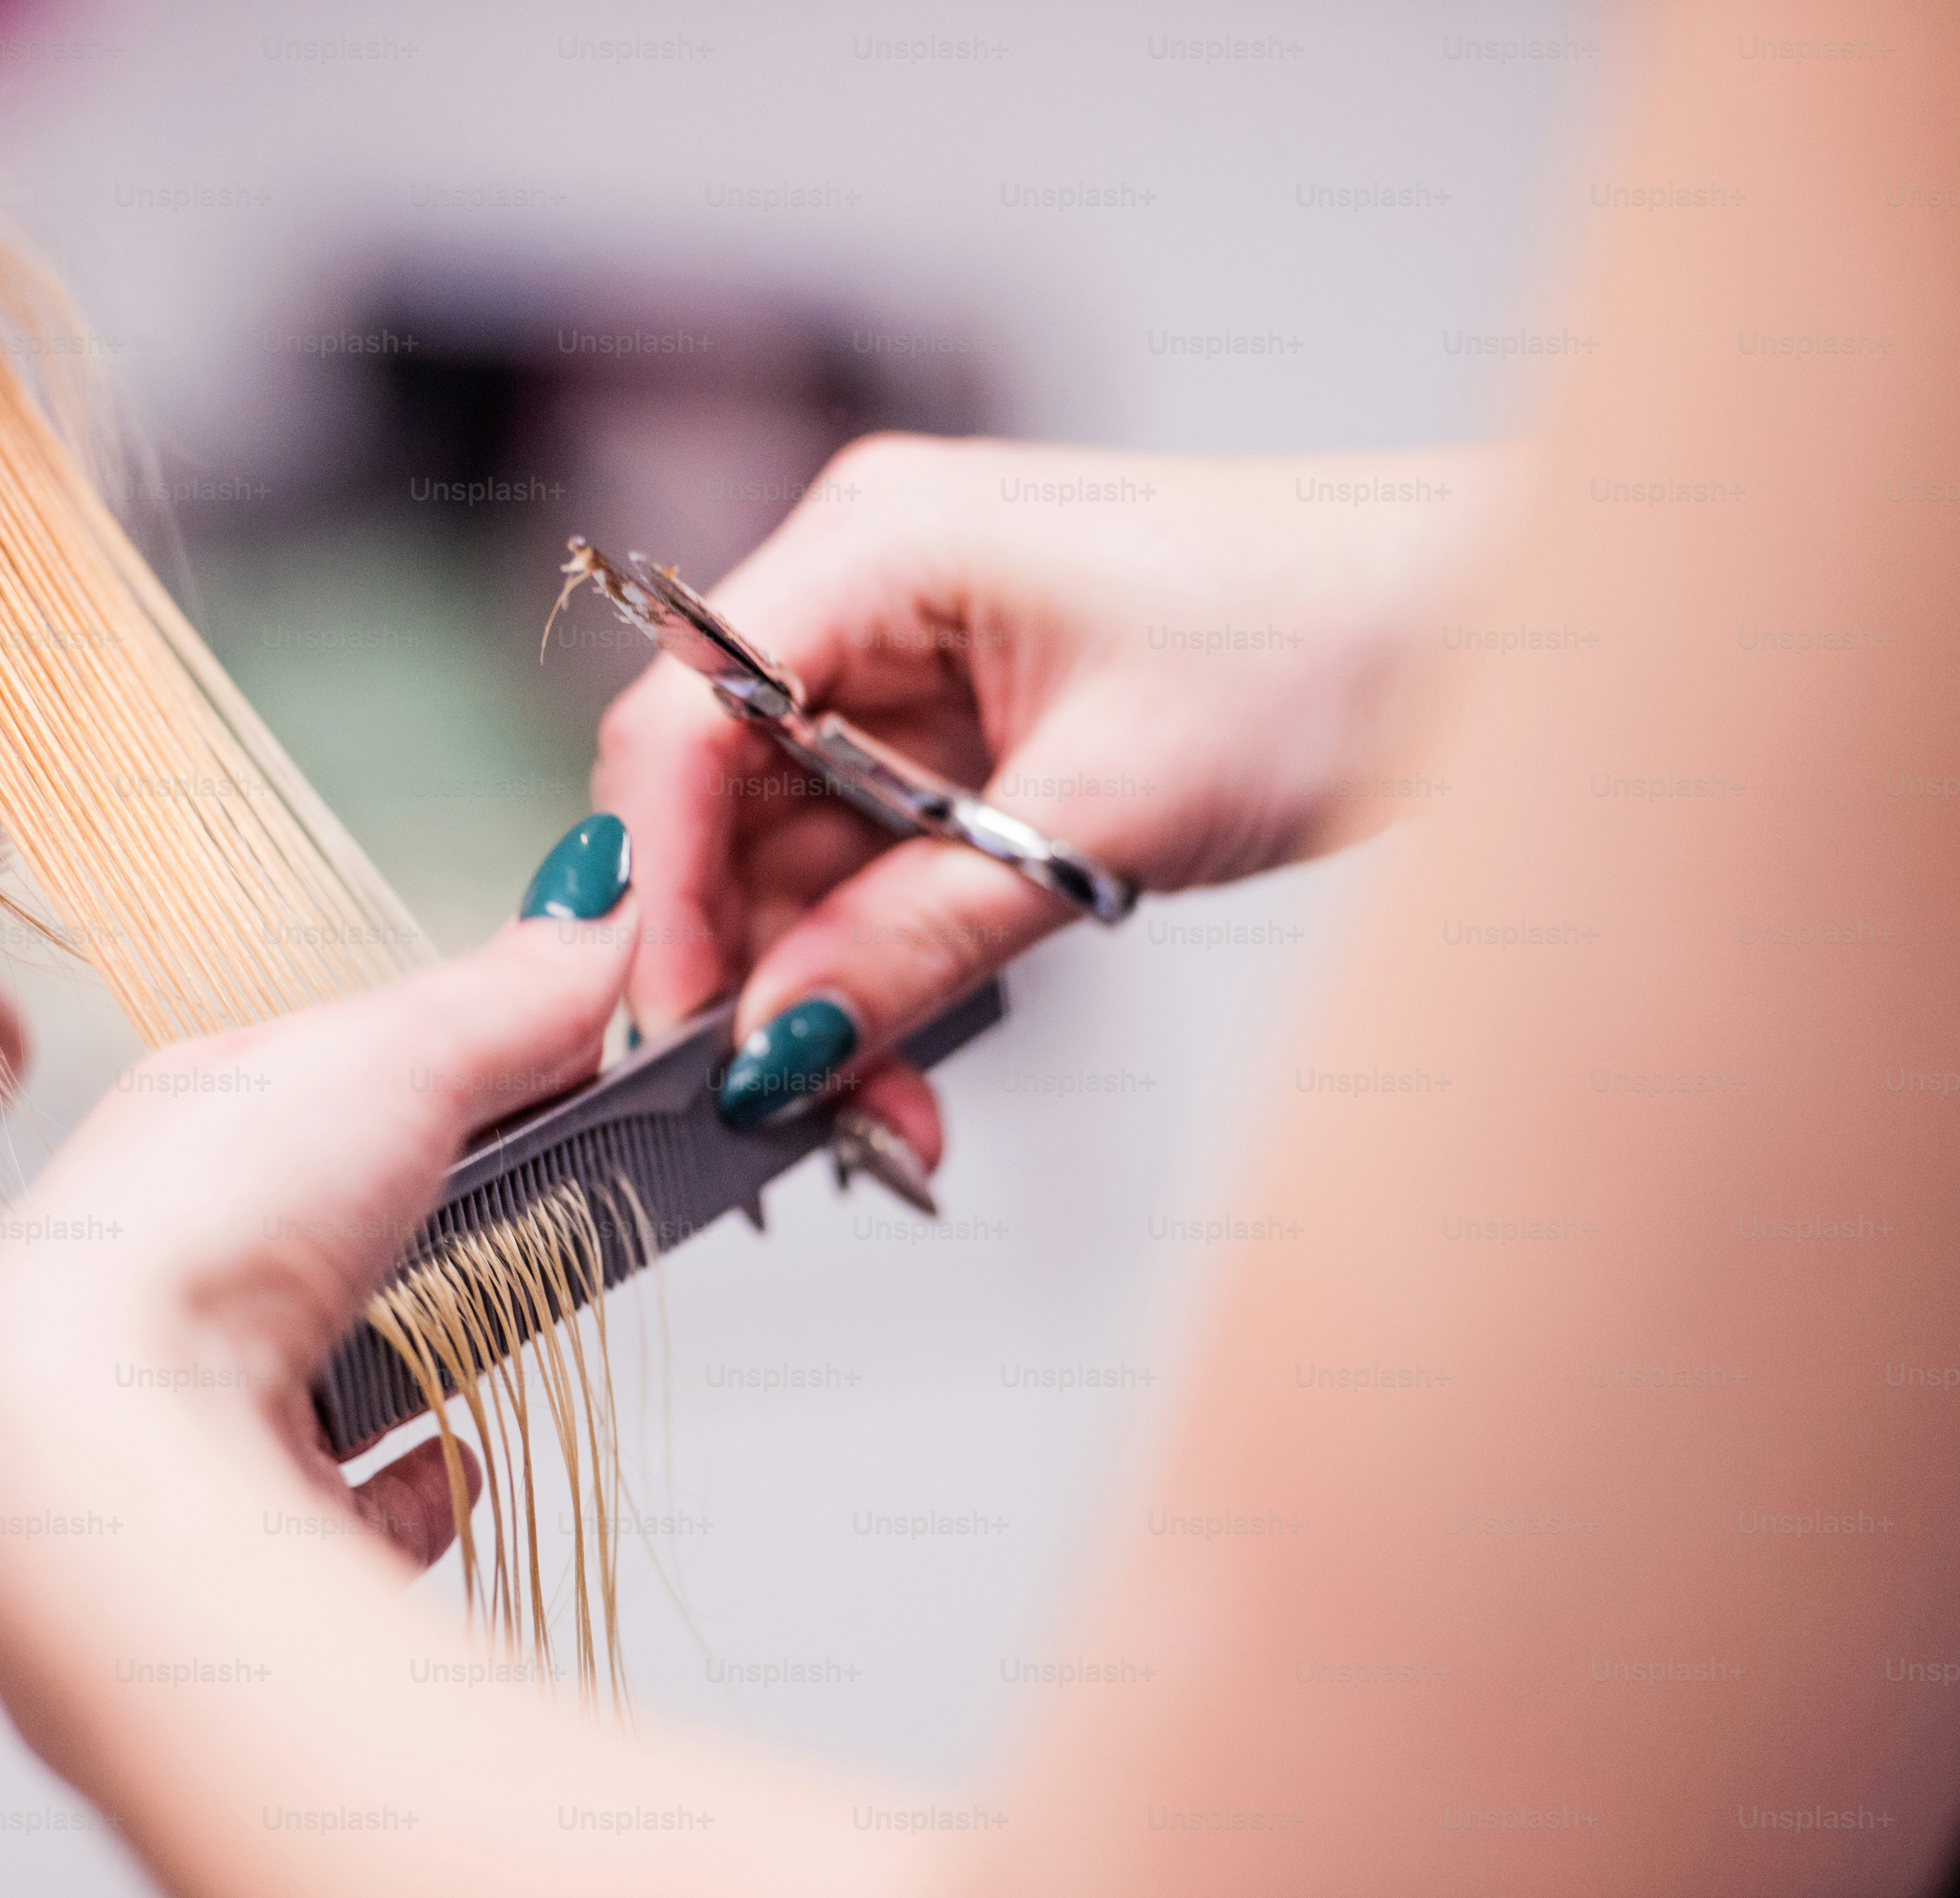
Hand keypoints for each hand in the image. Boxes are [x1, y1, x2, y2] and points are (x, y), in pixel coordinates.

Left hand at [0, 817, 639, 1582]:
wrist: (100, 1446)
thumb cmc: (204, 1230)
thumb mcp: (394, 1056)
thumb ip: (511, 995)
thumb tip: (602, 916)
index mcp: (194, 1121)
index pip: (342, 1073)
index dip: (456, 1067)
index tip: (566, 1072)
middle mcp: (177, 1252)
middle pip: (334, 1216)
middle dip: (433, 1211)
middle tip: (555, 1199)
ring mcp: (198, 1390)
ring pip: (326, 1353)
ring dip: (416, 1338)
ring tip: (503, 1323)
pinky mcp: (241, 1516)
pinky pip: (339, 1492)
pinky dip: (408, 1480)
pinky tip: (450, 1462)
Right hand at [593, 433, 1503, 1163]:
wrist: (1476, 623)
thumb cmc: (1329, 640)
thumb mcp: (1103, 814)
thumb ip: (915, 939)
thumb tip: (773, 1047)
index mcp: (881, 544)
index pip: (685, 715)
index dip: (659, 878)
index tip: (677, 1017)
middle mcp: (869, 593)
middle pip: (727, 802)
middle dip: (750, 964)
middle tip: (784, 1104)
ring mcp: (912, 669)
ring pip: (794, 859)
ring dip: (820, 993)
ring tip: (877, 1115)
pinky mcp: (960, 740)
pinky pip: (871, 870)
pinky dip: (880, 971)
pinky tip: (901, 1064)